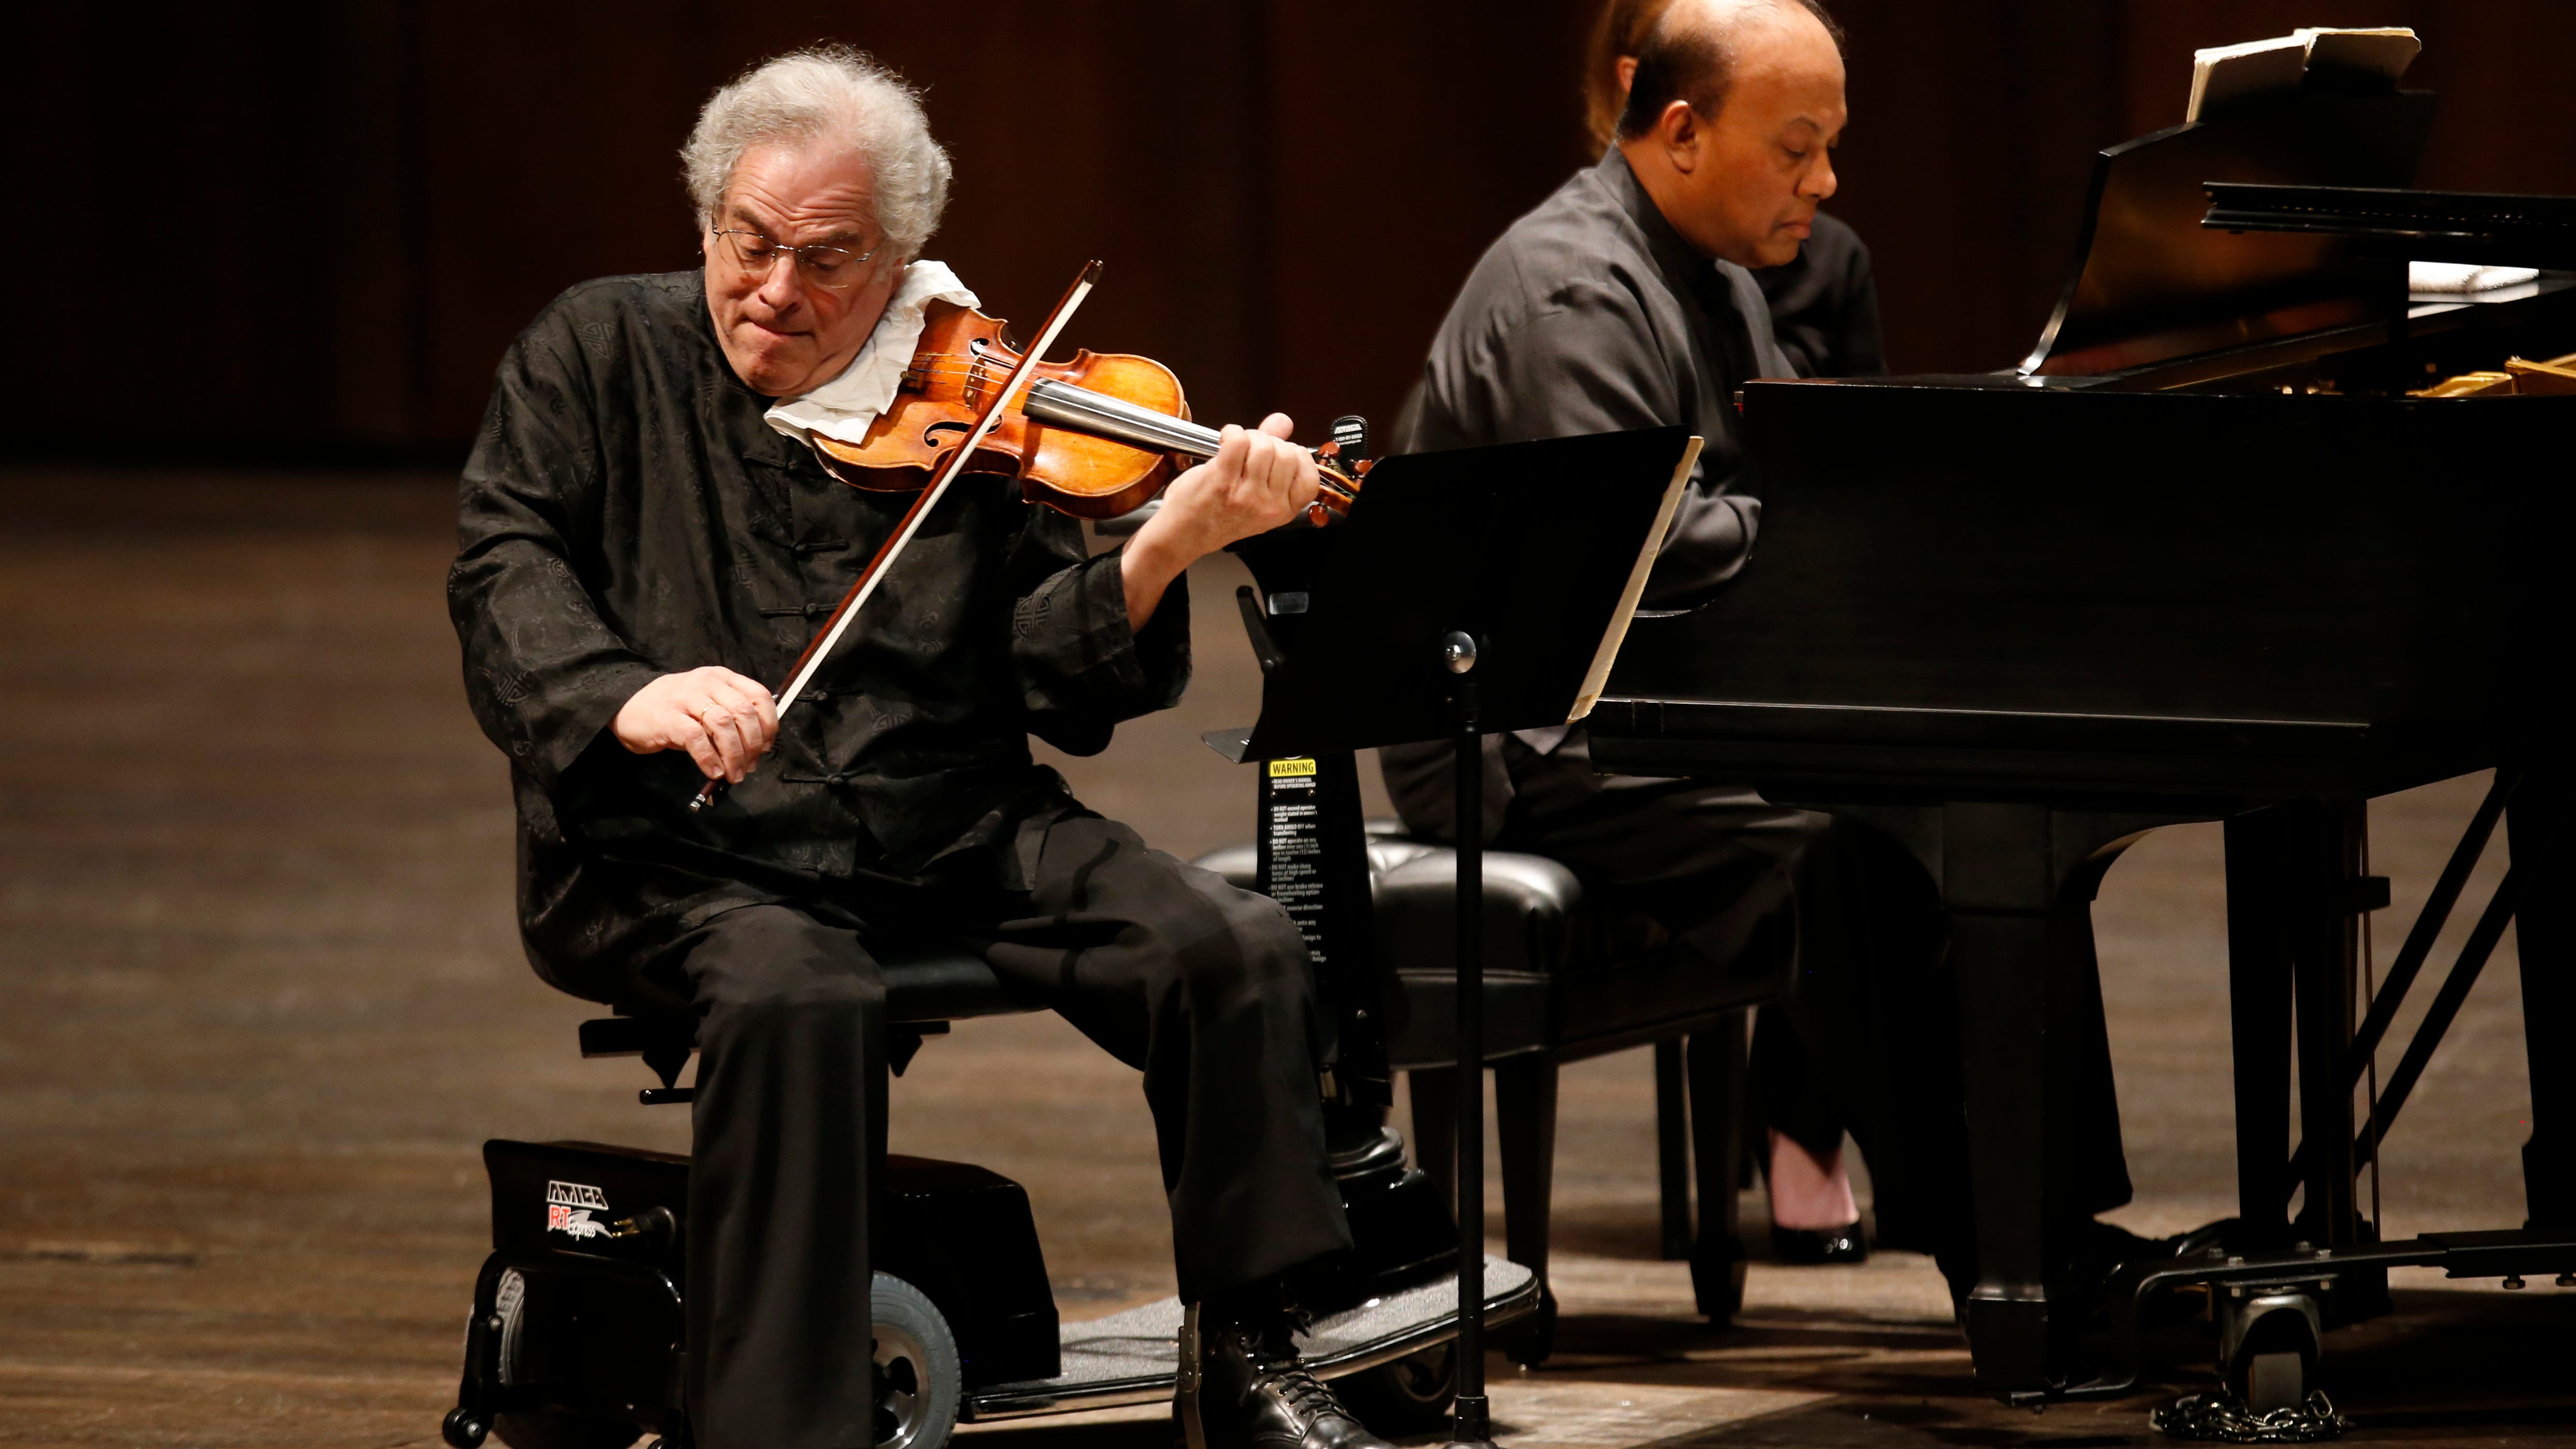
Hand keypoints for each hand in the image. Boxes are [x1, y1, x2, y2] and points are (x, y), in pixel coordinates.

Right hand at [612, 667, 778, 782]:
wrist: (628, 707)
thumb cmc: (674, 710)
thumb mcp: (707, 706)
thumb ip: (730, 720)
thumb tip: (756, 750)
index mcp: (722, 678)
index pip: (759, 696)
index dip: (768, 723)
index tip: (767, 746)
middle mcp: (707, 683)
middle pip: (743, 712)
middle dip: (753, 743)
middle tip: (751, 765)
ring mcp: (686, 697)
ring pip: (723, 724)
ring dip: (734, 755)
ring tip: (735, 774)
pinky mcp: (668, 717)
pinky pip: (697, 738)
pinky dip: (710, 758)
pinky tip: (715, 771)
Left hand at [1122, 414, 1319, 629]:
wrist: (1183, 535)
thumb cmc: (1217, 514)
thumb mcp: (1255, 493)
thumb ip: (1272, 454)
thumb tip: (1284, 421)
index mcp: (1282, 512)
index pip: (1311, 478)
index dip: (1297, 457)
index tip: (1280, 455)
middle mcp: (1269, 506)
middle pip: (1287, 454)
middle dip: (1270, 442)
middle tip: (1252, 450)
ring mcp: (1246, 495)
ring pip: (1263, 446)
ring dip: (1249, 437)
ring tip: (1236, 448)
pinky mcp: (1222, 480)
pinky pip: (1238, 440)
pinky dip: (1231, 432)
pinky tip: (1224, 441)